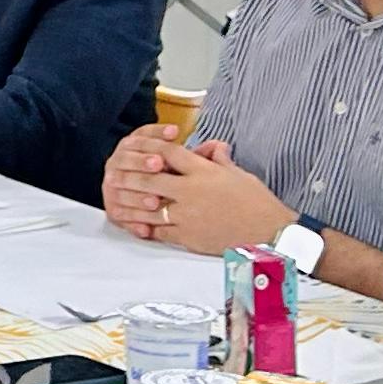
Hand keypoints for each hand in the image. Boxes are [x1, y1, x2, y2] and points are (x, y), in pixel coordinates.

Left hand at [97, 130, 293, 253]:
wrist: (269, 233)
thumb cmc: (257, 203)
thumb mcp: (238, 174)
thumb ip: (219, 159)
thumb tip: (213, 146)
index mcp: (204, 171)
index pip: (169, 152)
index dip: (150, 148)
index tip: (136, 147)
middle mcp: (192, 191)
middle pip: (150, 178)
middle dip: (129, 175)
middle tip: (113, 174)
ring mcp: (188, 215)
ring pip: (149, 207)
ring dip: (130, 203)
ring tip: (115, 200)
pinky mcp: (188, 237)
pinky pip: (160, 231)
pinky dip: (146, 227)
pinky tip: (135, 224)